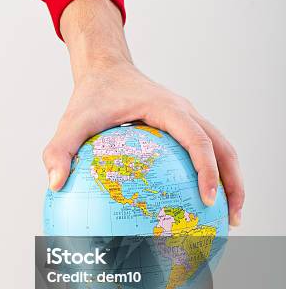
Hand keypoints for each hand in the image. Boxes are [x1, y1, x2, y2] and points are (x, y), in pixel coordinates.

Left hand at [43, 0, 243, 226]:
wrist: (106, 68)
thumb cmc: (92, 94)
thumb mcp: (73, 120)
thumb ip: (61, 148)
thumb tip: (55, 183)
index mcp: (167, 108)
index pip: (198, 139)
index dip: (207, 170)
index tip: (207, 201)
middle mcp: (185, 111)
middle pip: (223, 147)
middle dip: (233, 183)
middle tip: (232, 220)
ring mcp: (188, 117)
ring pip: (222, 148)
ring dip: (230, 181)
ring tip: (227, 219)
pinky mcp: (184, 125)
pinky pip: (206, 150)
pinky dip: (213, 174)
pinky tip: (199, 202)